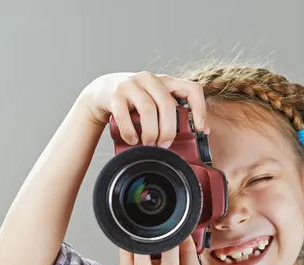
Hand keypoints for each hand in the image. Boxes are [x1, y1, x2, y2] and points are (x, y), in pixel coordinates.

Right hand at [79, 71, 208, 146]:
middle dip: (168, 130)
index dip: (200, 109)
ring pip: (148, 109)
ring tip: (149, 144)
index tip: (201, 129)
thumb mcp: (155, 102)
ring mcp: (131, 85)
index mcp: (166, 81)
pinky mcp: (114, 95)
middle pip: (167, 105)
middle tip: (165, 145)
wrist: (102, 92)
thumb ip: (173, 113)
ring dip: (151, 132)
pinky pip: (124, 116)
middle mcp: (150, 79)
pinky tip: (133, 140)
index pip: (191, 89)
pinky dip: (130, 132)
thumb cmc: (135, 102)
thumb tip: (200, 133)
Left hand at [120, 235, 200, 264]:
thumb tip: (183, 229)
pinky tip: (128, 242)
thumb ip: (184, 257)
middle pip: (170, 263)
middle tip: (166, 234)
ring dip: (143, 247)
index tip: (185, 234)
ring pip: (143, 263)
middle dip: (170, 245)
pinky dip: (124, 251)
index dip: (189, 247)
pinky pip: (125, 264)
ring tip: (144, 236)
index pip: (192, 264)